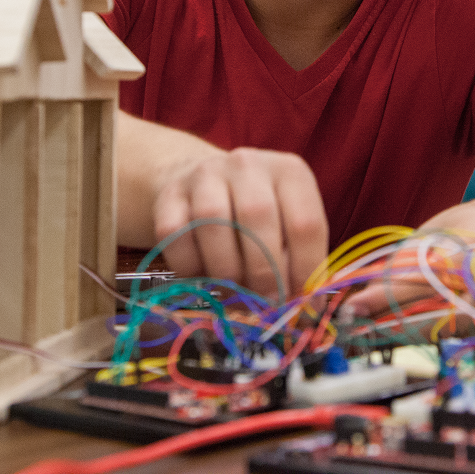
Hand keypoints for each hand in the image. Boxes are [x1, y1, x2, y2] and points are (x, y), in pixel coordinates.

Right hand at [150, 146, 328, 302]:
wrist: (201, 183)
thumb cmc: (255, 216)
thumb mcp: (287, 226)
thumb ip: (298, 262)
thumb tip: (305, 309)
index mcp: (289, 172)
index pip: (305, 223)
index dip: (304, 270)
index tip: (298, 302)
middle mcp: (247, 164)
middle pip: (257, 216)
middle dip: (264, 271)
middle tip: (265, 303)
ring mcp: (204, 175)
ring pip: (213, 222)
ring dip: (226, 270)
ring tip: (234, 293)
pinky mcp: (169, 194)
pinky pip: (175, 235)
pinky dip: (190, 267)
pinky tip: (203, 278)